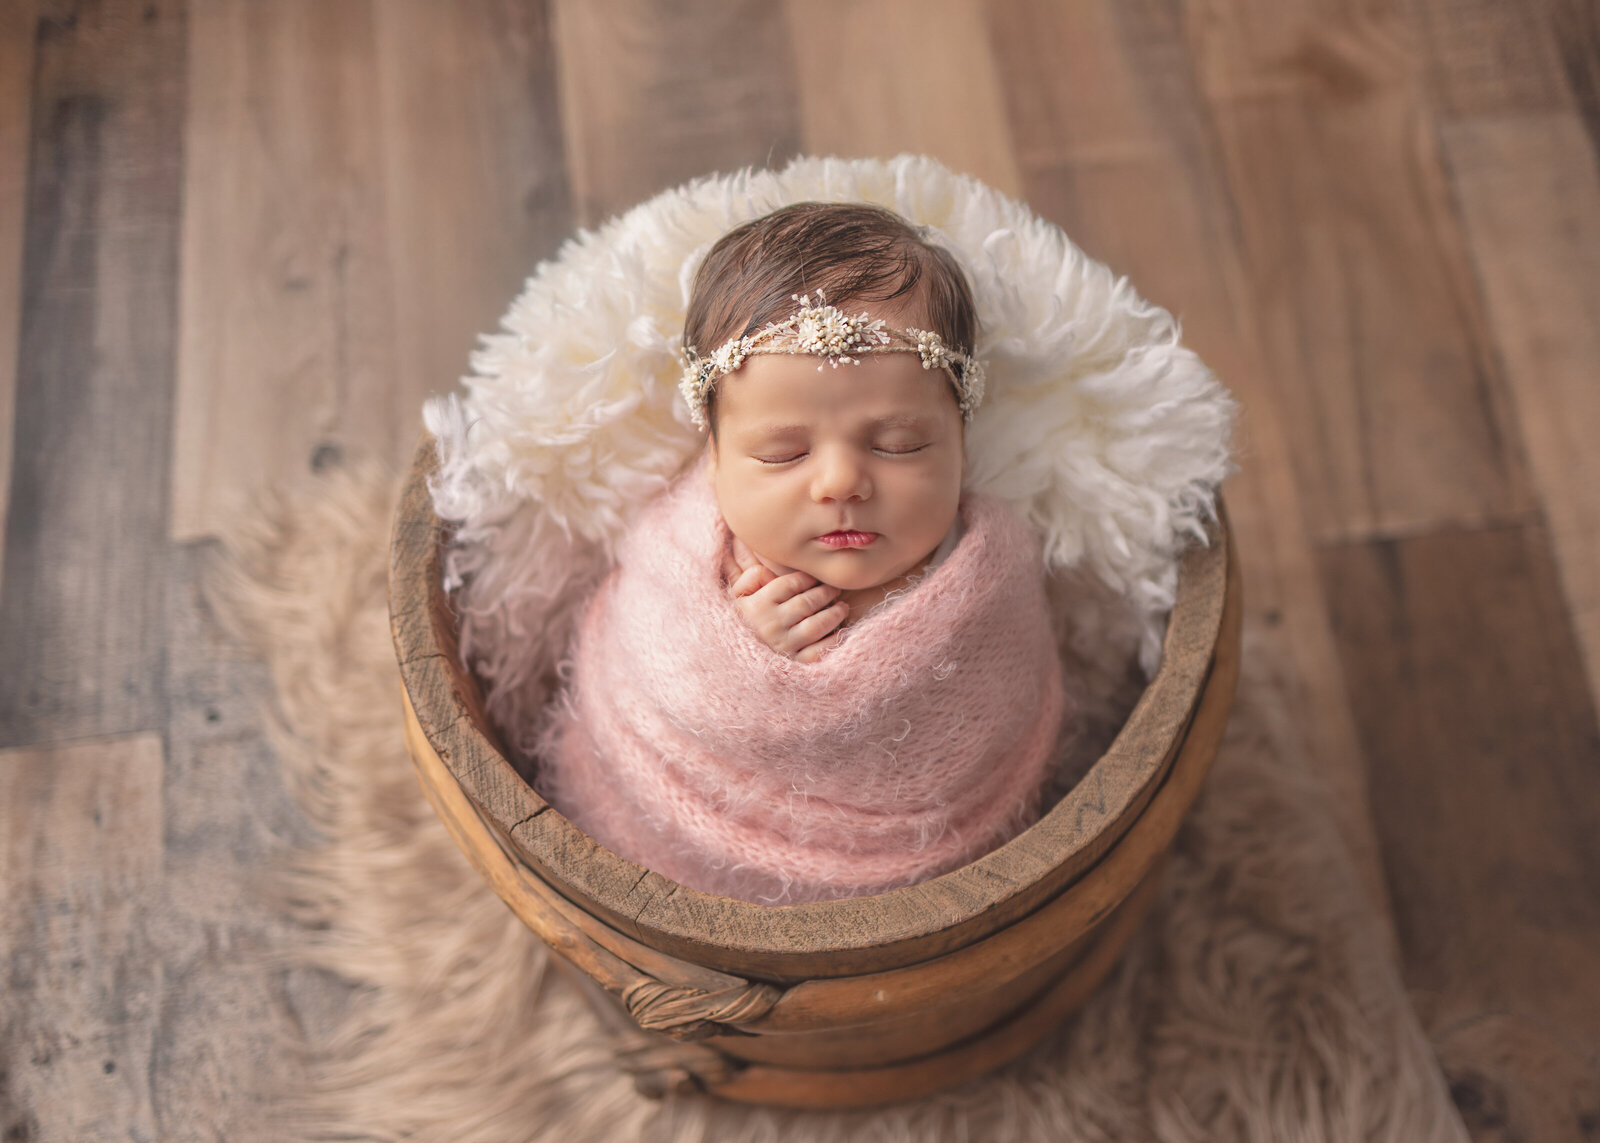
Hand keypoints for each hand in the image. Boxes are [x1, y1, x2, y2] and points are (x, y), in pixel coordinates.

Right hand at [722, 537, 847, 661]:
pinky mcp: (794, 664)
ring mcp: (784, 646)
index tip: (815, 578)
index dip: (808, 578)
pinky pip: (819, 650)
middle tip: (835, 589)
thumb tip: (767, 570)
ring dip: (834, 614)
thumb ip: (750, 579)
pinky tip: (839, 631)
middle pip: (807, 602)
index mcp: (757, 606)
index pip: (790, 584)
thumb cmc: (738, 626)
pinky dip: (832, 639)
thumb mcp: (735, 600)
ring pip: (817, 625)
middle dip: (826, 593)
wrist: (731, 664)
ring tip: (842, 607)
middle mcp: (771, 625)